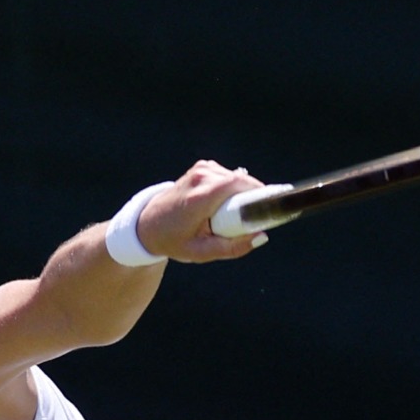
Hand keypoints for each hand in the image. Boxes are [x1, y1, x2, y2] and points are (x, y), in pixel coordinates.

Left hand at [136, 161, 267, 262]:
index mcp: (199, 197)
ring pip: (237, 179)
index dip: (259, 193)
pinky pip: (229, 177)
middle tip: (247, 222)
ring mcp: (200, 169)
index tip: (272, 209)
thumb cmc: (174, 240)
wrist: (148, 224)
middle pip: (241, 182)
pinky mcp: (203, 167)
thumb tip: (261, 236)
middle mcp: (199, 177)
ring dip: (240, 196)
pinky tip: (221, 206)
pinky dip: (231, 191)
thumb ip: (232, 248)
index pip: (238, 184)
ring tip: (226, 217)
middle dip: (251, 201)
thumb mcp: (201, 253)